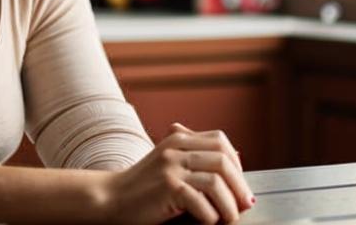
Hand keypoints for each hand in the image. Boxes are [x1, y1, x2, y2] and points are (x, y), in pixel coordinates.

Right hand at [99, 123, 254, 223]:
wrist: (110, 199)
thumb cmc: (142, 187)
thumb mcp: (168, 163)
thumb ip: (194, 158)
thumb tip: (237, 161)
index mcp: (178, 138)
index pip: (220, 141)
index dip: (236, 162)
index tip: (239, 184)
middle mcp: (175, 148)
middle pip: (223, 160)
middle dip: (239, 185)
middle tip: (245, 205)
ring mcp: (170, 166)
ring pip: (216, 181)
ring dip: (229, 205)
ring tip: (230, 218)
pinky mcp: (167, 187)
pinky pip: (201, 202)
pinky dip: (210, 216)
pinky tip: (207, 222)